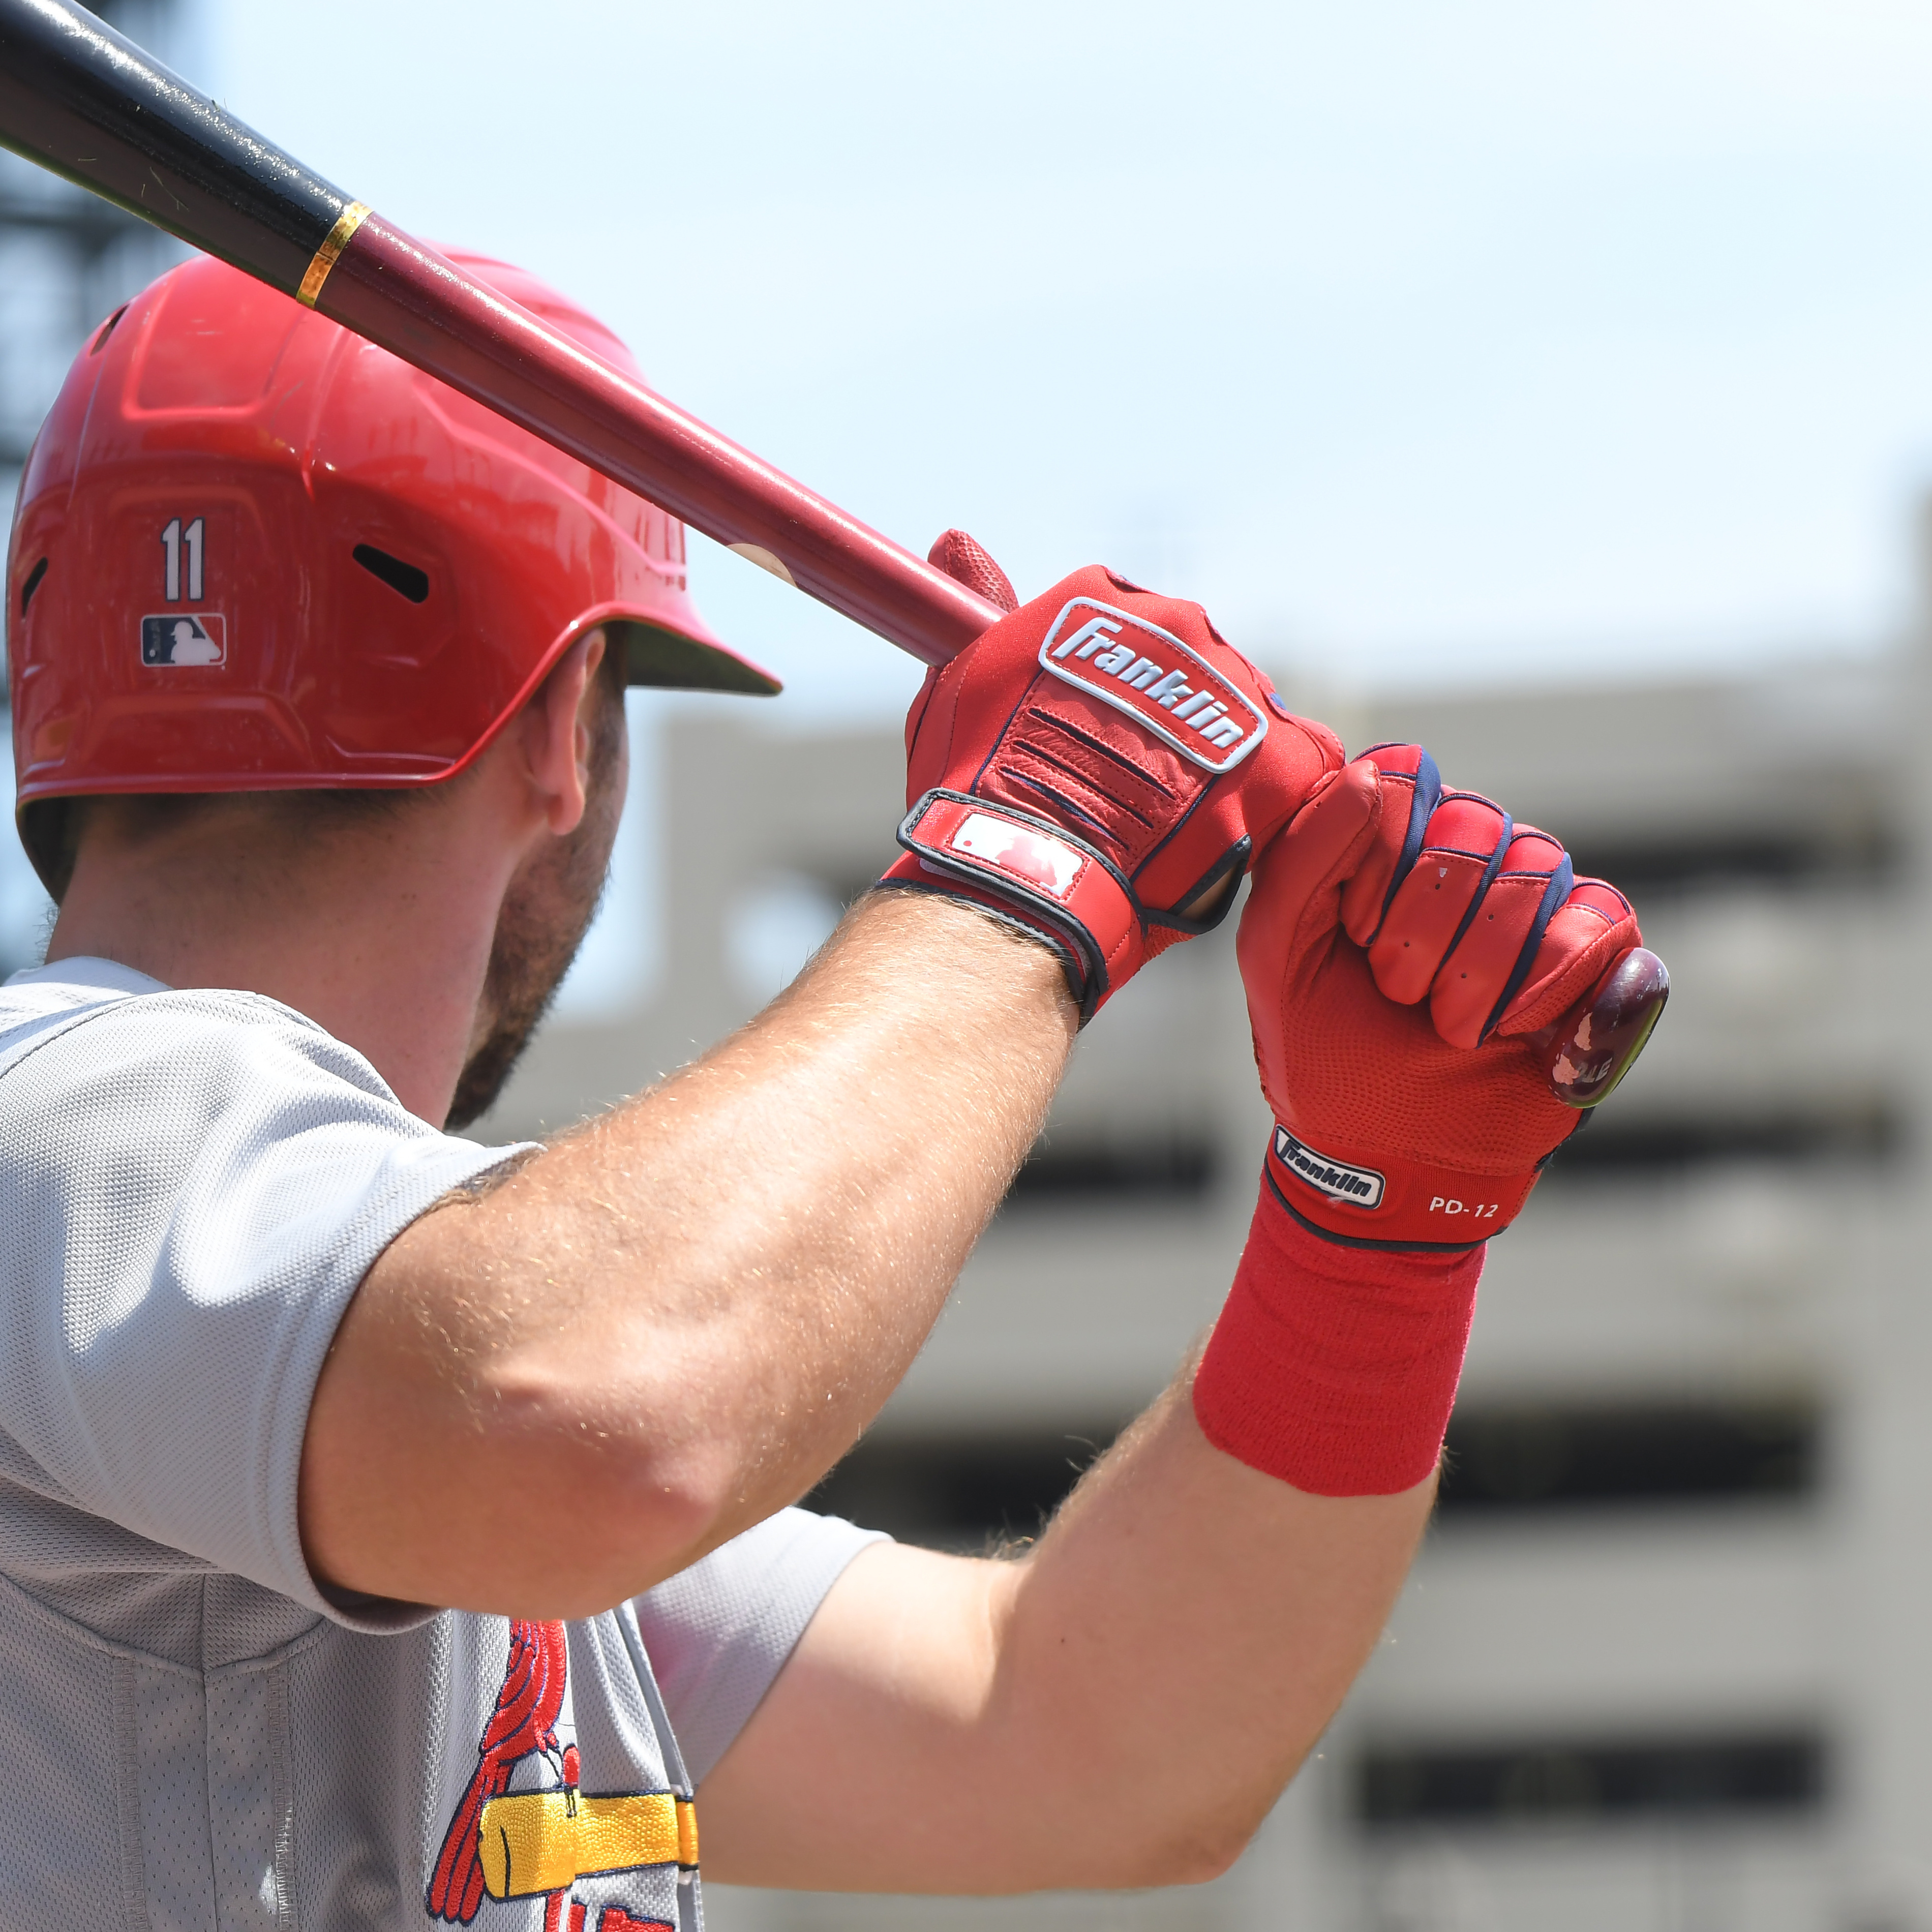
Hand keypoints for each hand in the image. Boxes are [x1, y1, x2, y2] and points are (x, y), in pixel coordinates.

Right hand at [880, 534, 1342, 1021]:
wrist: (1029, 868)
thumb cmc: (977, 788)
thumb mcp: (960, 684)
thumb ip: (974, 610)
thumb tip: (953, 544)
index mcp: (1098, 599)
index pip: (1125, 623)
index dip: (1112, 685)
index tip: (1093, 733)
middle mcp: (1176, 624)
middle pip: (1190, 663)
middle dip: (1171, 718)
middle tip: (1133, 785)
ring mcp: (1231, 687)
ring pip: (1240, 711)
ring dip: (1219, 755)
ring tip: (1174, 817)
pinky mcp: (1278, 753)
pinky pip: (1297, 755)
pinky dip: (1270, 789)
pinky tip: (1228, 825)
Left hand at [1239, 743, 1640, 1248]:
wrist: (1388, 1154)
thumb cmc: (1325, 1050)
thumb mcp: (1278, 953)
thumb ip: (1302, 856)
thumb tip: (1374, 776)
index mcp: (1391, 835)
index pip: (1403, 779)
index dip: (1379, 861)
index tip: (1355, 935)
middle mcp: (1470, 849)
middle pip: (1474, 826)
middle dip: (1423, 932)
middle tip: (1402, 995)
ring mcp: (1540, 896)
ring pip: (1537, 871)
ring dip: (1478, 972)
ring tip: (1449, 1026)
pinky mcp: (1601, 952)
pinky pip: (1601, 922)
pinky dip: (1549, 988)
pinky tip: (1514, 1031)